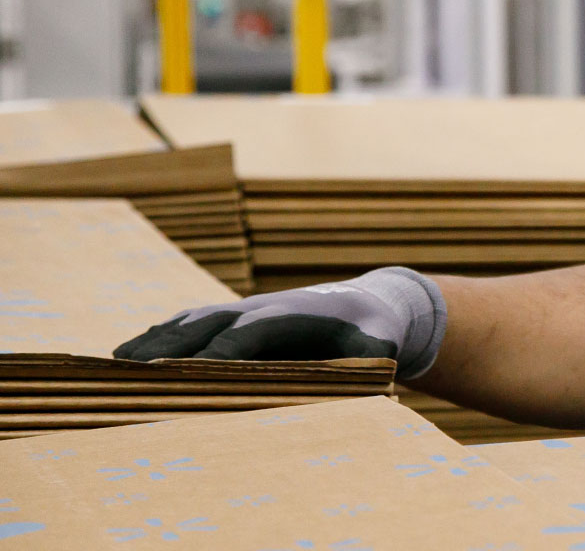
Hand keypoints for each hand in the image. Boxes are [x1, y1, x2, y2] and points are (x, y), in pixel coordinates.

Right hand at [113, 267, 445, 378]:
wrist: (367, 302)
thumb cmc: (372, 332)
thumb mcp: (377, 346)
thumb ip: (369, 358)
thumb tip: (361, 374)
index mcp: (290, 316)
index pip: (244, 334)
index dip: (215, 353)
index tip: (183, 374)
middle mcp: (258, 308)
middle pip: (205, 324)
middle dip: (168, 347)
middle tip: (129, 371)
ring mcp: (243, 309)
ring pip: (190, 320)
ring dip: (154, 339)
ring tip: (115, 360)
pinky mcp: (234, 315)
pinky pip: (190, 321)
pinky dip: (159, 334)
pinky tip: (130, 351)